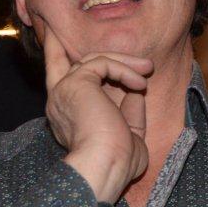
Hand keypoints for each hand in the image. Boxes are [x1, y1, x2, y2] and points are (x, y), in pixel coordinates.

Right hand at [40, 19, 152, 202]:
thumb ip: (130, 111)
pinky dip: (125, 70)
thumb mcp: (128, 133)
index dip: (62, 60)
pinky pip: (103, 63)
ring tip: (149, 69)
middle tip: (91, 40)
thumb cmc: (118, 160)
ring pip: (92, 60)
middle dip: (74, 47)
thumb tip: (137, 91)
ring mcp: (65, 91)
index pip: (64, 84)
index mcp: (68, 117)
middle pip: (62, 62)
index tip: (58, 41)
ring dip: (124, 62)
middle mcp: (60, 102)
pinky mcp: (76, 83)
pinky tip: (140, 84)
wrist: (106, 165)